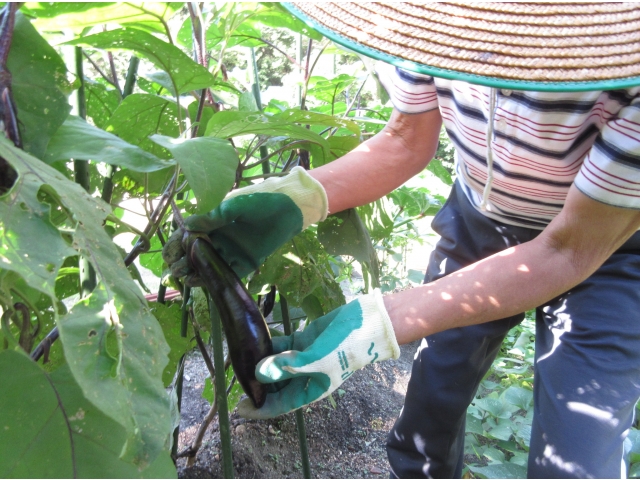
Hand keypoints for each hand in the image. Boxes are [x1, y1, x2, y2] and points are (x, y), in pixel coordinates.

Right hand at [162, 167, 326, 280]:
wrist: (289, 209)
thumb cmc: (260, 201)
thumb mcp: (234, 206)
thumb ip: (213, 217)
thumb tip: (188, 226)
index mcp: (213, 223)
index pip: (188, 236)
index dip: (176, 245)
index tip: (168, 254)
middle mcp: (219, 239)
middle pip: (195, 254)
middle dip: (182, 261)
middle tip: (175, 268)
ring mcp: (232, 252)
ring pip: (208, 266)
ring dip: (194, 272)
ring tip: (184, 277)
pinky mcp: (245, 264)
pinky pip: (227, 274)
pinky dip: (213, 279)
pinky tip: (200, 281)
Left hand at [236, 290, 399, 418]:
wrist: (368, 323)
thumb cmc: (346, 347)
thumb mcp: (317, 360)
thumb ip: (287, 366)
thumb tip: (259, 372)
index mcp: (312, 389)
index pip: (280, 404)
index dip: (260, 407)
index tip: (239, 406)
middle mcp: (306, 376)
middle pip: (276, 384)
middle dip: (258, 382)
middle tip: (236, 375)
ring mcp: (306, 357)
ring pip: (278, 363)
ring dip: (263, 361)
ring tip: (242, 357)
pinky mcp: (306, 339)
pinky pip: (283, 345)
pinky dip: (271, 344)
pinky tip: (256, 339)